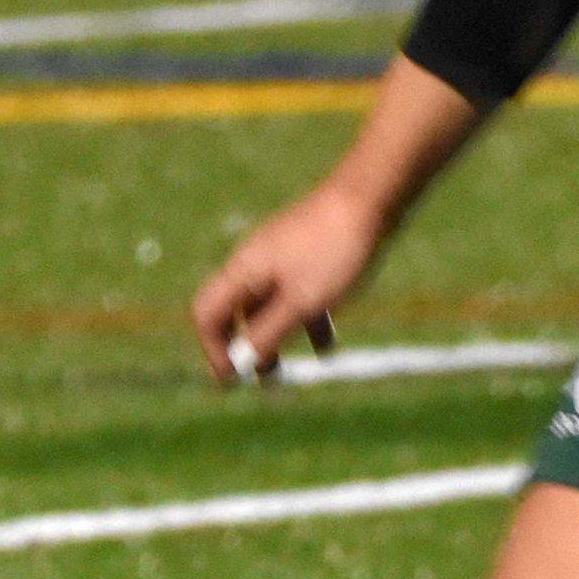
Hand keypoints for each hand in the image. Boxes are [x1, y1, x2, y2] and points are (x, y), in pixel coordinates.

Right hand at [190, 176, 383, 382]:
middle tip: (262, 381)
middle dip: (245, 348)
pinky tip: (327, 345)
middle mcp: (255, 262)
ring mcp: (282, 257)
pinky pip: (297, 295)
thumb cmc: (334, 251)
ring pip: (268, 306)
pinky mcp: (309, 254)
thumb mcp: (301, 303)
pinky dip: (305, 320)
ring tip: (289, 370)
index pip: (207, 313)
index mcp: (243, 271)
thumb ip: (268, 333)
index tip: (234, 379)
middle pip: (235, 312)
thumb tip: (242, 362)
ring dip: (275, 338)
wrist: (372, 198)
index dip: (214, 349)